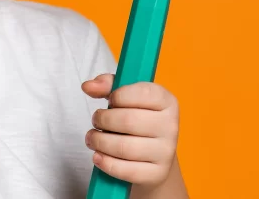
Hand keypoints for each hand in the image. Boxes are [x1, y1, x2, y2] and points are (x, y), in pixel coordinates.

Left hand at [82, 74, 178, 189]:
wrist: (154, 154)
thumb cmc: (137, 117)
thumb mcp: (126, 95)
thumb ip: (107, 84)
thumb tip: (88, 86)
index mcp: (166, 100)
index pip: (142, 94)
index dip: (118, 96)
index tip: (110, 100)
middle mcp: (170, 125)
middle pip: (128, 121)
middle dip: (103, 119)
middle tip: (96, 120)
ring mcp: (165, 151)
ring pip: (124, 147)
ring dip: (100, 142)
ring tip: (92, 137)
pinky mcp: (157, 174)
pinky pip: (126, 170)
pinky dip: (106, 163)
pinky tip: (98, 156)